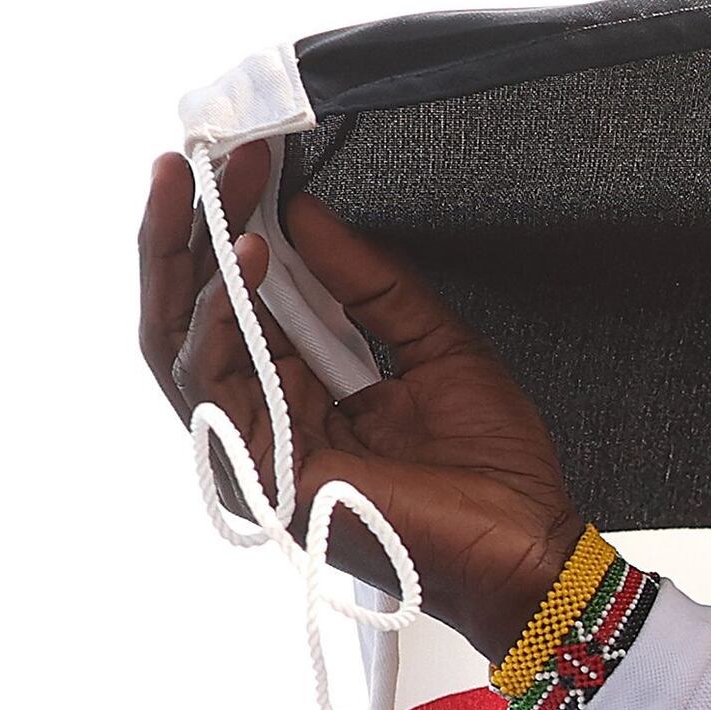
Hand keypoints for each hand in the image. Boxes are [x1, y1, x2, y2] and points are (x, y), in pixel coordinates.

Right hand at [138, 143, 585, 658]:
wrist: (531, 549)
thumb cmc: (496, 470)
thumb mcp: (435, 345)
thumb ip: (369, 283)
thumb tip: (306, 213)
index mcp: (302, 392)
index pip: (242, 301)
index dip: (237, 225)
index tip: (251, 160)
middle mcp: (266, 419)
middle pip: (191, 315)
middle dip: (187, 232)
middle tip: (194, 160)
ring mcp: (254, 451)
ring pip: (180, 343)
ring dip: (187, 261)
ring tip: (203, 192)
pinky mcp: (262, 474)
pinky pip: (213, 384)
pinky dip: (220, 318)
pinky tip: (243, 263)